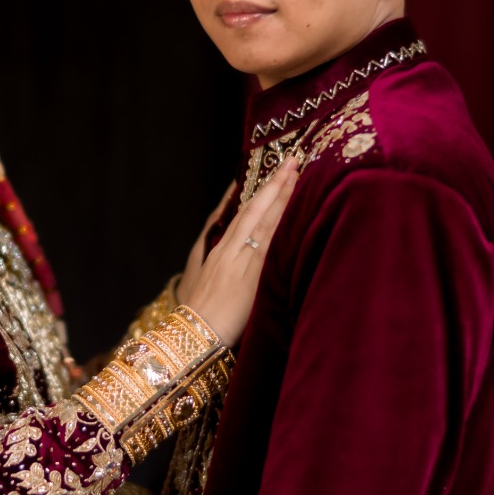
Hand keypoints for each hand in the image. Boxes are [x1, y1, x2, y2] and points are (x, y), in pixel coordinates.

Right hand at [183, 158, 298, 345]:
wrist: (195, 335)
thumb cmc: (204, 318)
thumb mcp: (213, 285)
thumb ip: (233, 269)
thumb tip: (251, 262)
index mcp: (221, 252)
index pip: (245, 214)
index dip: (261, 193)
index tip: (276, 173)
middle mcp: (231, 250)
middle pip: (256, 210)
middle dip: (275, 184)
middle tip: (293, 159)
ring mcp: (241, 261)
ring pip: (265, 221)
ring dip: (282, 196)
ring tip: (298, 173)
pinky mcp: (252, 277)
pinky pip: (271, 245)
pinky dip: (283, 225)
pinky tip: (297, 210)